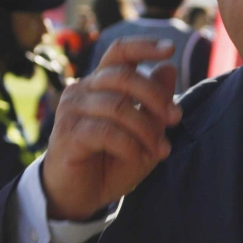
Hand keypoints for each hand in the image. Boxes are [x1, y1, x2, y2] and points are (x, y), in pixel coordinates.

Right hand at [41, 38, 182, 220]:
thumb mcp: (145, 131)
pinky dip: (129, 145)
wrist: (82, 196)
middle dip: (156, 97)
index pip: (120, 51)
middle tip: (175, 119)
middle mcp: (83, 89)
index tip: (171, 48)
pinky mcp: (67, 133)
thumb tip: (169, 68)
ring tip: (160, 150)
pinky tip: (138, 157)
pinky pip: (106, 132)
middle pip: (125, 76)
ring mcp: (72, 110)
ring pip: (119, 106)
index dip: (144, 46)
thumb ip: (155, 102)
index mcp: (102, 82)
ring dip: (146, 129)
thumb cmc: (113, 160)